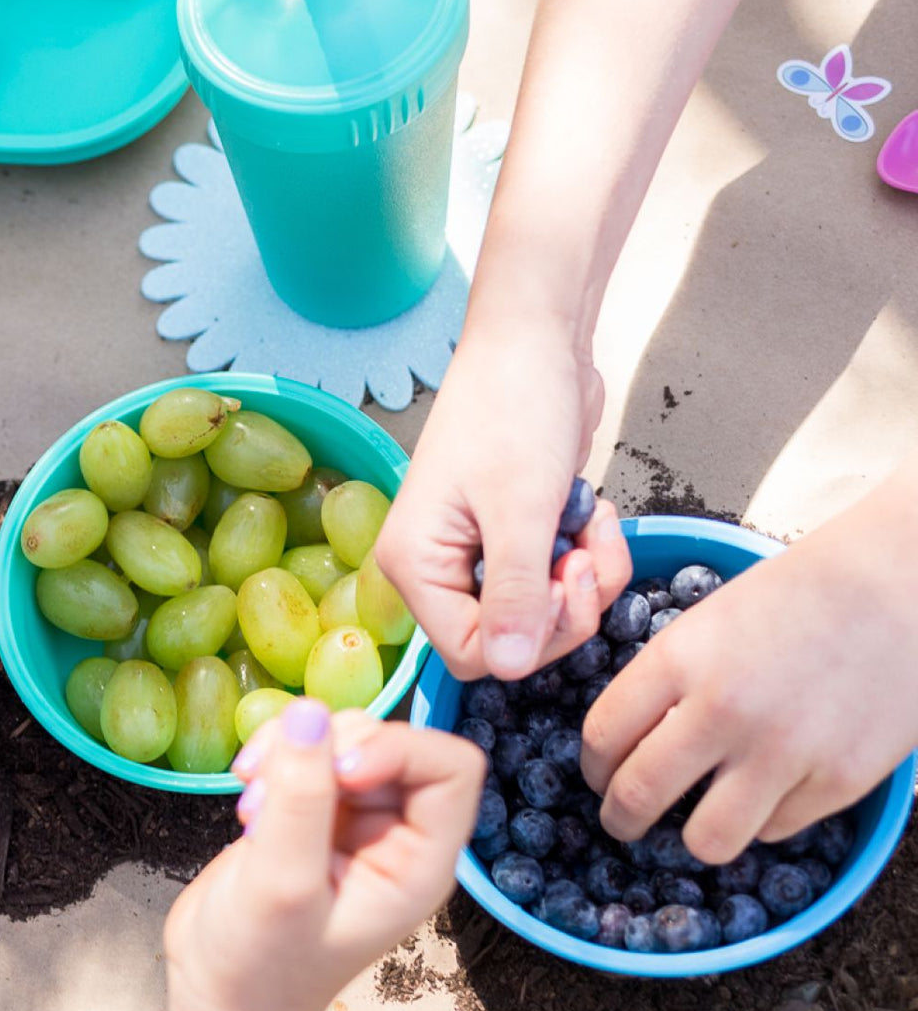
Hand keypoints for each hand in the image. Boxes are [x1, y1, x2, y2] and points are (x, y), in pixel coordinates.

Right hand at [163, 700, 483, 1010]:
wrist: (219, 1003)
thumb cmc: (259, 965)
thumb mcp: (280, 883)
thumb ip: (300, 796)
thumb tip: (309, 711)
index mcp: (419, 862)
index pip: (450, 767)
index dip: (399, 749)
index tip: (338, 773)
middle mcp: (396, 834)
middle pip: (390, 742)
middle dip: (329, 749)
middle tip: (270, 789)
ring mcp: (352, 821)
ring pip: (343, 739)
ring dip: (293, 751)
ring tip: (251, 801)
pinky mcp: (310, 811)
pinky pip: (306, 752)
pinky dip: (274, 757)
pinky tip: (245, 794)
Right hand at [376, 322, 630, 682]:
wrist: (535, 341)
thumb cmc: (513, 408)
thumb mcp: (520, 508)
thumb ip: (517, 595)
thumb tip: (510, 669)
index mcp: (415, 565)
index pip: (471, 654)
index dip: (530, 637)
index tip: (564, 583)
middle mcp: (436, 569)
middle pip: (509, 643)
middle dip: (565, 609)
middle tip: (584, 556)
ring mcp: (473, 556)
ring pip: (540, 616)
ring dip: (585, 580)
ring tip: (595, 526)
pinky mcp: (511, 540)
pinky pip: (554, 583)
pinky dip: (586, 559)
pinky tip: (592, 517)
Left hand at [582, 483, 917, 862]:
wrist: (900, 585)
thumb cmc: (799, 595)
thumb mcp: (707, 622)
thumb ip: (663, 683)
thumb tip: (624, 746)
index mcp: (678, 659)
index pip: (601, 739)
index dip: (592, 769)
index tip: (599, 778)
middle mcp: (723, 710)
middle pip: (636, 799)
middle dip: (620, 821)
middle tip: (624, 822)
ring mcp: (783, 751)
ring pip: (705, 841)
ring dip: (694, 835)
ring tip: (699, 819)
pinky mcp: (839, 781)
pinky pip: (774, 831)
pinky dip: (766, 818)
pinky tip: (773, 787)